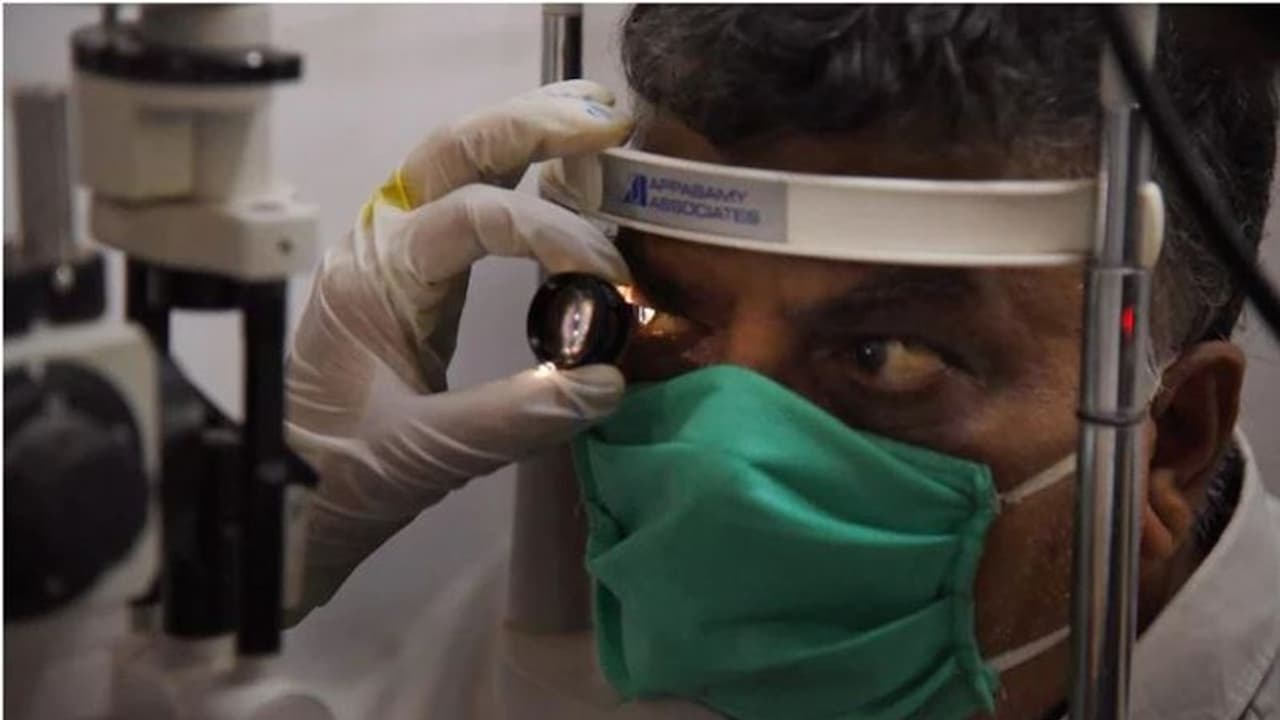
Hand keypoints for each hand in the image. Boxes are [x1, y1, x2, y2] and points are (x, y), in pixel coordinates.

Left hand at [285, 81, 632, 613]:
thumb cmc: (334, 477)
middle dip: (532, 126)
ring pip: (455, 165)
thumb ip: (518, 417)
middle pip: (454, 150)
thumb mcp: (426, 454)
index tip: (610, 280)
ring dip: (524, 138)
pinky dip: (517, 184)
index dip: (552, 233)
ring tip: (595, 127)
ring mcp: (392, 257)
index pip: (475, 216)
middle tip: (607, 125)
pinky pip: (464, 207)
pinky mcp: (410, 280)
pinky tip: (562, 186)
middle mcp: (379, 248)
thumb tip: (606, 380)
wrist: (280, 501)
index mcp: (375, 279)